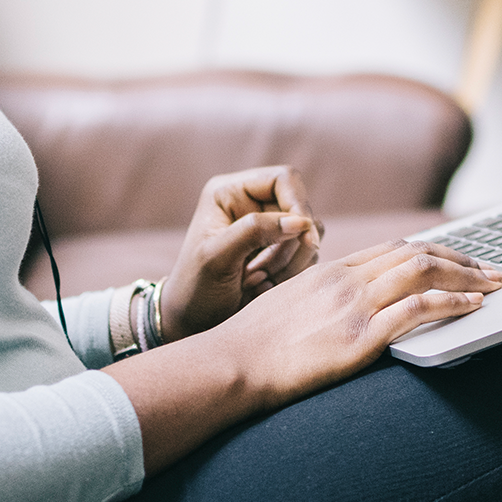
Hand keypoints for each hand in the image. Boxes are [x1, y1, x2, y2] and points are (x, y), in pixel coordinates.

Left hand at [160, 166, 325, 339]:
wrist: (193, 321)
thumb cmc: (195, 288)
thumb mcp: (217, 258)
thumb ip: (255, 232)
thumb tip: (301, 222)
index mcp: (230, 192)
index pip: (283, 179)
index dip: (299, 205)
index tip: (304, 238)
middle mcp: (251, 203)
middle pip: (300, 209)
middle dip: (290, 245)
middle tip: (261, 275)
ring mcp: (268, 226)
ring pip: (307, 233)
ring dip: (290, 262)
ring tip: (257, 282)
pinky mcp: (279, 249)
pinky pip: (306, 254)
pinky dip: (292, 273)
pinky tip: (263, 287)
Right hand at [208, 238, 501, 410]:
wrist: (233, 363)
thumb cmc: (254, 344)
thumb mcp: (290, 305)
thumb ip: (322, 299)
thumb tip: (342, 307)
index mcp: (331, 270)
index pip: (395, 249)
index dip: (435, 251)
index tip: (460, 259)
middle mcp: (347, 280)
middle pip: (417, 254)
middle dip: (462, 259)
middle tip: (492, 269)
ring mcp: (354, 306)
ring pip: (423, 273)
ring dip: (467, 276)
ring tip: (494, 284)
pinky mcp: (359, 337)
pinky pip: (417, 309)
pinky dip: (451, 302)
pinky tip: (472, 305)